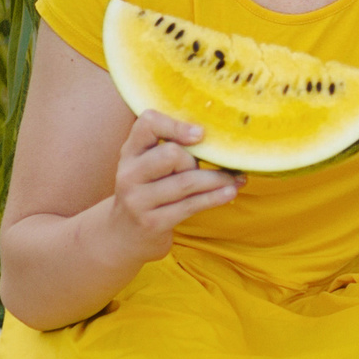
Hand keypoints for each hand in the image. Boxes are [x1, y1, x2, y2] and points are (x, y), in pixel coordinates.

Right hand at [101, 110, 241, 262]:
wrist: (123, 235)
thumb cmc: (148, 190)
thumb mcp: (148, 164)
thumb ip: (171, 145)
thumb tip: (219, 136)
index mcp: (131, 151)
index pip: (147, 124)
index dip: (175, 125)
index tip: (200, 134)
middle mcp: (130, 173)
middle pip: (171, 154)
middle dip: (195, 159)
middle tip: (207, 167)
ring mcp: (138, 200)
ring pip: (186, 182)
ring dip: (217, 179)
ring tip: (236, 178)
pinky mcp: (152, 222)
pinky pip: (190, 205)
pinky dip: (215, 197)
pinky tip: (230, 192)